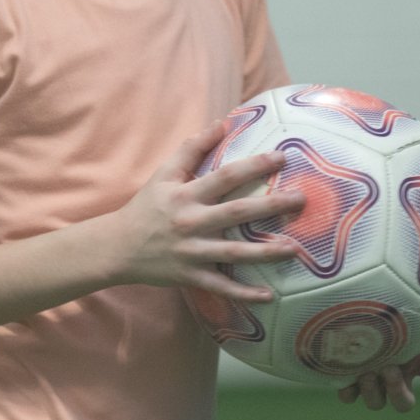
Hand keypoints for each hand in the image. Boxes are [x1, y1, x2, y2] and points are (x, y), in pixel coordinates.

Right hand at [108, 121, 301, 299]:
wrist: (117, 247)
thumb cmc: (146, 207)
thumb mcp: (164, 174)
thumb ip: (192, 148)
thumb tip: (221, 123)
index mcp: (186, 195)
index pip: (225, 176)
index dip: (253, 166)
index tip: (282, 157)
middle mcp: (191, 222)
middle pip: (237, 212)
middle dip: (271, 205)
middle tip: (301, 199)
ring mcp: (193, 252)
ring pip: (234, 253)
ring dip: (265, 252)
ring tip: (294, 249)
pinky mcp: (192, 276)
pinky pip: (222, 287)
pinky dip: (244, 294)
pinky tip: (269, 296)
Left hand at [335, 286, 419, 411]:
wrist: (354, 305)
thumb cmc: (394, 310)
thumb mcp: (419, 307)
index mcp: (418, 363)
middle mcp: (397, 376)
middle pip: (405, 404)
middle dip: (399, 392)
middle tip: (390, 369)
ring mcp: (373, 380)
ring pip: (377, 403)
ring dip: (373, 393)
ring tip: (367, 373)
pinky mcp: (347, 378)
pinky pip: (348, 396)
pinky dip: (348, 392)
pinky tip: (345, 381)